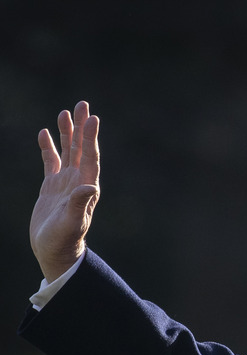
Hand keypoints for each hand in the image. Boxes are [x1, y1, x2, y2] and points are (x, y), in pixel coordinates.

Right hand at [30, 101, 100, 281]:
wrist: (54, 250)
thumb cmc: (64, 239)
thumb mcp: (72, 222)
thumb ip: (80, 204)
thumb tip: (90, 186)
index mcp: (87, 186)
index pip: (91, 156)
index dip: (91, 137)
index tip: (93, 118)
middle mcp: (79, 180)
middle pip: (81, 148)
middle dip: (82, 127)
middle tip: (83, 104)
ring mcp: (65, 182)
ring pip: (67, 151)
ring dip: (67, 133)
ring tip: (66, 112)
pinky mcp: (52, 187)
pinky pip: (51, 162)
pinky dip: (49, 147)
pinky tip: (45, 133)